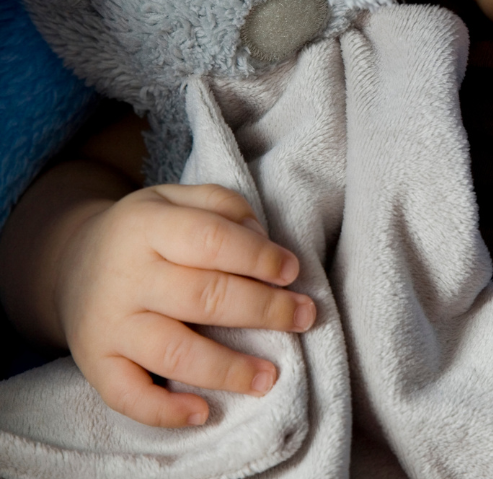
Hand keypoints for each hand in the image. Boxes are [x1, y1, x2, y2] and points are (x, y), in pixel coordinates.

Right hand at [55, 183, 315, 427]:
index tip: (292, 272)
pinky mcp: (96, 364)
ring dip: (228, 368)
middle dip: (263, 310)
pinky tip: (204, 412)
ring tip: (269, 376)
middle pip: (203, 297)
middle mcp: (126, 277)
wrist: (71, 261)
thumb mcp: (177, 198)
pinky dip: (165, 410)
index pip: (210, 240)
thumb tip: (263, 241)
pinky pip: (127, 395)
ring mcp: (109, 324)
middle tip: (305, 317)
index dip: (257, 257)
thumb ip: (223, 207)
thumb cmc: (146, 231)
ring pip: (174, 351)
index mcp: (148, 226)